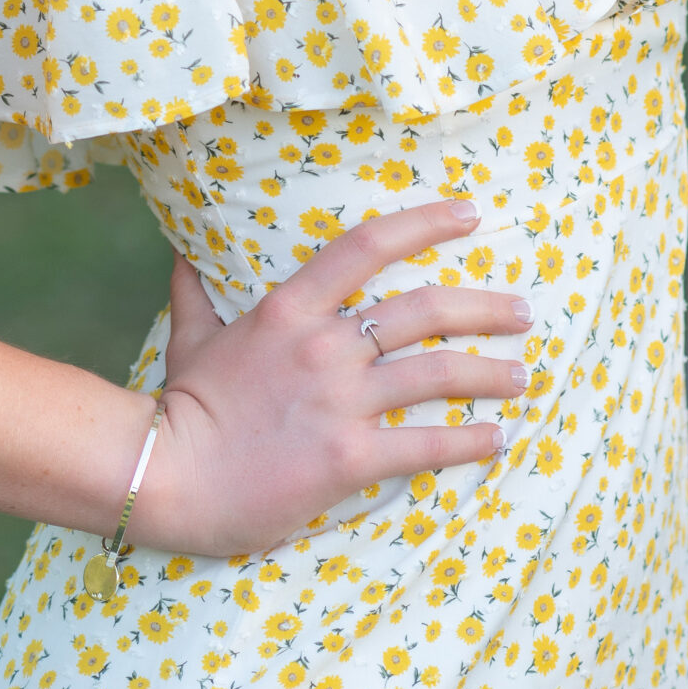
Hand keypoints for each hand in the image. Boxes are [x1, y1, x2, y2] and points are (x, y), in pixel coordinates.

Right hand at [129, 198, 530, 558]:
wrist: (165, 475)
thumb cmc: (179, 407)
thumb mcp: (190, 337)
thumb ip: (196, 292)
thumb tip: (184, 253)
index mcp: (290, 308)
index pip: (369, 246)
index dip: (425, 223)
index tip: (469, 214)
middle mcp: (325, 345)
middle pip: (424, 309)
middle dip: (483, 307)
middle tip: (522, 310)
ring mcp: (340, 401)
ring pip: (436, 373)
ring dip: (490, 373)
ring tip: (523, 375)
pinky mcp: (347, 457)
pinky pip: (423, 444)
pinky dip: (468, 441)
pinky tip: (496, 439)